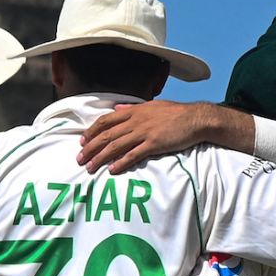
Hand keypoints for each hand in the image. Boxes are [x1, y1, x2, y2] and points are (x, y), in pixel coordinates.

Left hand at [78, 101, 242, 174]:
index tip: (82, 141)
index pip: (106, 121)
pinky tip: (112, 170)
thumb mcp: (152, 105)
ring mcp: (144, 132)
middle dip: (90, 148)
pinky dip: (121, 163)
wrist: (195, 118)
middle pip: (107, 135)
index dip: (92, 131)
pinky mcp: (154, 144)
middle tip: (79, 159)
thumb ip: (132, 108)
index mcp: (134, 111)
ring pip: (116, 146)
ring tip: (90, 167)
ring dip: (101, 158)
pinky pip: (134, 155)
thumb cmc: (176, 113)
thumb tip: (117, 109)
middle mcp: (136, 121)